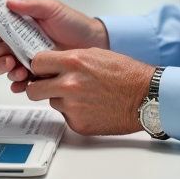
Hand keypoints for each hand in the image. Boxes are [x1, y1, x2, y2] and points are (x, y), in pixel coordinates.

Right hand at [0, 0, 108, 88]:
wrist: (93, 42)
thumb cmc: (73, 23)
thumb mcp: (53, 9)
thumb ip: (31, 5)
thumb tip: (8, 2)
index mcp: (19, 26)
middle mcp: (20, 44)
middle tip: (8, 59)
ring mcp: (28, 60)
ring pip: (6, 69)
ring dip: (7, 71)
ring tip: (20, 71)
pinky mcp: (38, 75)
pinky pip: (21, 84)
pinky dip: (18, 85)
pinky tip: (23, 84)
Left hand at [24, 48, 154, 135]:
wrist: (145, 97)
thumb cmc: (126, 74)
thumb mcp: (94, 54)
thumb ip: (69, 58)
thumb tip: (52, 63)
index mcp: (72, 62)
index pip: (36, 63)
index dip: (39, 66)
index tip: (42, 69)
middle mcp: (69, 85)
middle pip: (34, 89)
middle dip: (40, 87)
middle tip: (49, 85)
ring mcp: (73, 107)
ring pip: (52, 102)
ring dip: (61, 99)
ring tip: (83, 94)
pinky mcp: (78, 124)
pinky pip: (66, 117)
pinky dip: (74, 112)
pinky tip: (90, 106)